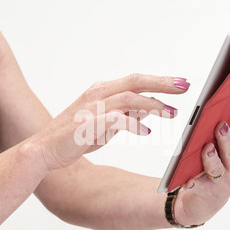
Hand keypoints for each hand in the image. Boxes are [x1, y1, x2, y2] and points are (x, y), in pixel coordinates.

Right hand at [38, 74, 189, 169]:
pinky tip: (146, 133)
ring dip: (152, 104)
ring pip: (128, 97)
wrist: (45, 149)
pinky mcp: (88, 123)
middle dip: (162, 83)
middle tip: (185, 86)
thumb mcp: (106, 124)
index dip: (160, 81)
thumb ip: (126, 115)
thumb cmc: (75, 136)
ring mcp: (92, 107)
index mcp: (103, 91)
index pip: (136, 81)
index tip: (181, 83)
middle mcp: (98, 94)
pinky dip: (133, 125)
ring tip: (171, 113)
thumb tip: (148, 110)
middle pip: (135, 81)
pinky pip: (115, 119)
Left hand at [174, 83, 229, 225]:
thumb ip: (223, 129)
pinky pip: (198, 186)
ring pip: (218, 167)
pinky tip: (186, 179)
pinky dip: (192, 182)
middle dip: (228, 136)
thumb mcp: (220, 148)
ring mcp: (223, 180)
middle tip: (221, 124)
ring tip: (207, 149)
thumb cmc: (212, 167)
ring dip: (212, 157)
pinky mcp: (208, 193)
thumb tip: (217, 101)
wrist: (203, 201)